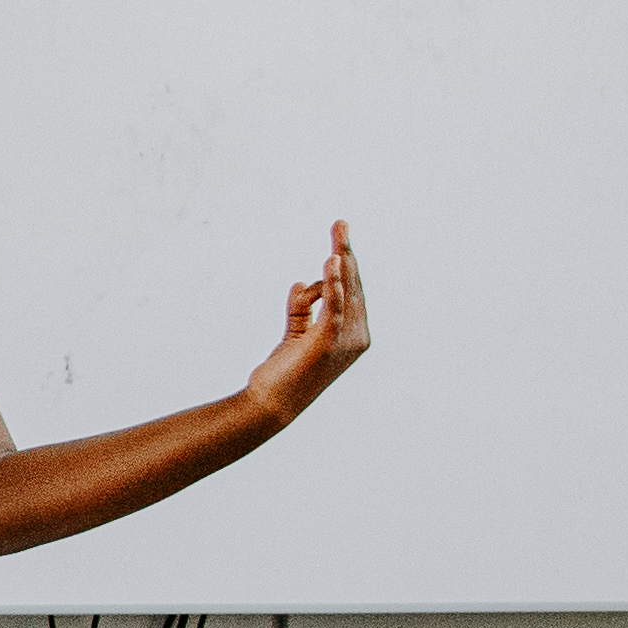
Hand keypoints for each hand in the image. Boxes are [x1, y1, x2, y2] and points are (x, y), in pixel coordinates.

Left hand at [239, 218, 368, 425]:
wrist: (269, 404)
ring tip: (338, 232)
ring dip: (341, 258)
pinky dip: (333, 283)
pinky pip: (335, 306)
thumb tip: (300, 283)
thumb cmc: (283, 372)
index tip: (339, 237)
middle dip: (346, 252)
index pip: (351, 291)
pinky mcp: (328, 342)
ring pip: (346, 290)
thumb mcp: (295, 333)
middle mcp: (357, 336)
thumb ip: (301, 308)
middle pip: (353, 285)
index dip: (344, 264)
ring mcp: (346, 340)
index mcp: (353, 333)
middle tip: (340, 223)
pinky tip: (330, 262)